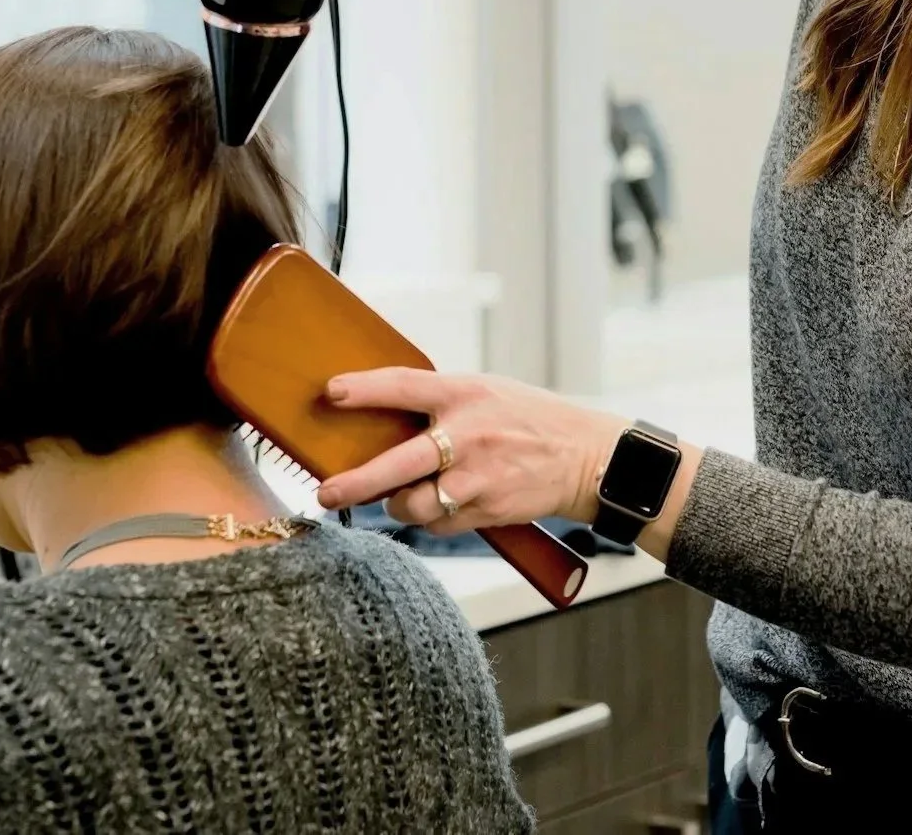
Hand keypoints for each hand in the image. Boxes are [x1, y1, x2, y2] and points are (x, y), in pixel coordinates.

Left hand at [310, 368, 623, 534]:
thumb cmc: (529, 420)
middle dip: (355, 483)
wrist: (585, 458)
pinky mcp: (486, 511)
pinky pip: (439, 526)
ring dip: (398, 506)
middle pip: (397, 465)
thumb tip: (383, 419)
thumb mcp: (487, 392)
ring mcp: (478, 478)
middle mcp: (469, 435)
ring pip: (414, 505)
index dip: (364, 390)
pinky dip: (433, 520)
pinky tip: (446, 505)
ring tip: (398, 498)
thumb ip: (442, 403)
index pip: (404, 386)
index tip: (330, 392)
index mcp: (465, 394)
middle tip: (325, 492)